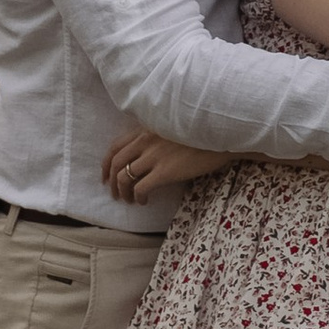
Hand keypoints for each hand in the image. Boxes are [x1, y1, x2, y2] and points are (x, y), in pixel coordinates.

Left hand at [102, 129, 231, 203]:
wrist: (221, 136)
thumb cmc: (202, 132)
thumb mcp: (173, 127)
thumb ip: (158, 136)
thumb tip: (149, 154)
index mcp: (147, 128)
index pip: (116, 145)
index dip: (107, 163)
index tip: (106, 175)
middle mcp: (145, 140)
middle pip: (116, 163)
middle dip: (111, 181)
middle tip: (115, 193)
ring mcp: (154, 156)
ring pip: (124, 177)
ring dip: (123, 192)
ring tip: (130, 200)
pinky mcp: (164, 171)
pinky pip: (140, 188)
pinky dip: (138, 197)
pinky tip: (144, 201)